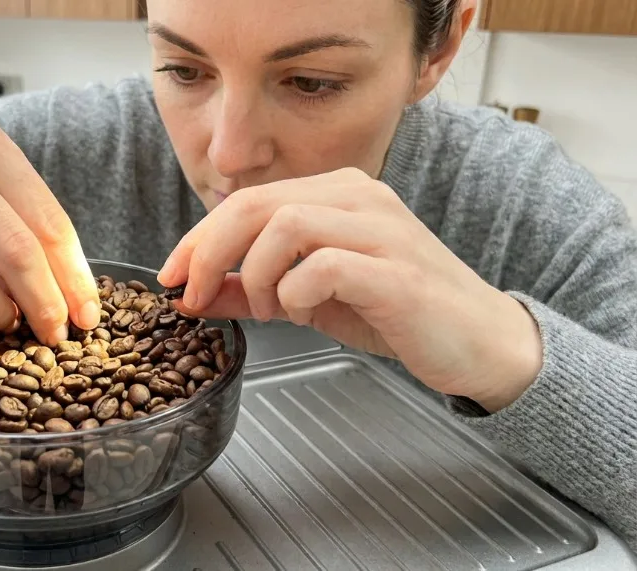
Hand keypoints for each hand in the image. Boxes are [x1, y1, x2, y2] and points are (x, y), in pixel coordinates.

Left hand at [158, 168, 542, 411]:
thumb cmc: (392, 311)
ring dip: (254, 274)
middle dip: (207, 252)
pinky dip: (294, 293)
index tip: (170, 276)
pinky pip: (322, 266)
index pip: (246, 200)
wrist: (476, 340)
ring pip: (285, 225)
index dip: (197, 238)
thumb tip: (192, 294)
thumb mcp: (306, 300)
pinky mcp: (395, 271)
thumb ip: (248, 290)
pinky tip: (302, 313)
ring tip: (265, 309)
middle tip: (190, 295)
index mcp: (335, 193)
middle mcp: (357, 197)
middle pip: (255, 203)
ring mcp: (380, 229)